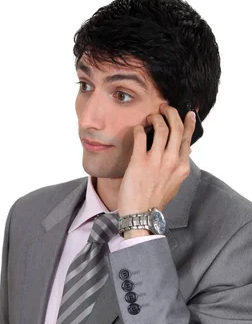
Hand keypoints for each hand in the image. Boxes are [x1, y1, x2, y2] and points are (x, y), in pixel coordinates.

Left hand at [117, 102, 195, 216]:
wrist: (141, 215)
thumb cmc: (155, 201)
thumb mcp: (174, 184)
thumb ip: (179, 167)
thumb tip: (185, 151)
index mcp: (182, 167)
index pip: (187, 138)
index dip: (187, 122)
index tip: (187, 113)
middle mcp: (172, 162)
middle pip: (176, 128)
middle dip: (170, 112)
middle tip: (164, 108)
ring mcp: (156, 161)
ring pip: (160, 128)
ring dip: (155, 117)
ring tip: (150, 117)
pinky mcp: (139, 162)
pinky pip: (140, 136)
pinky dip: (139, 128)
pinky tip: (137, 129)